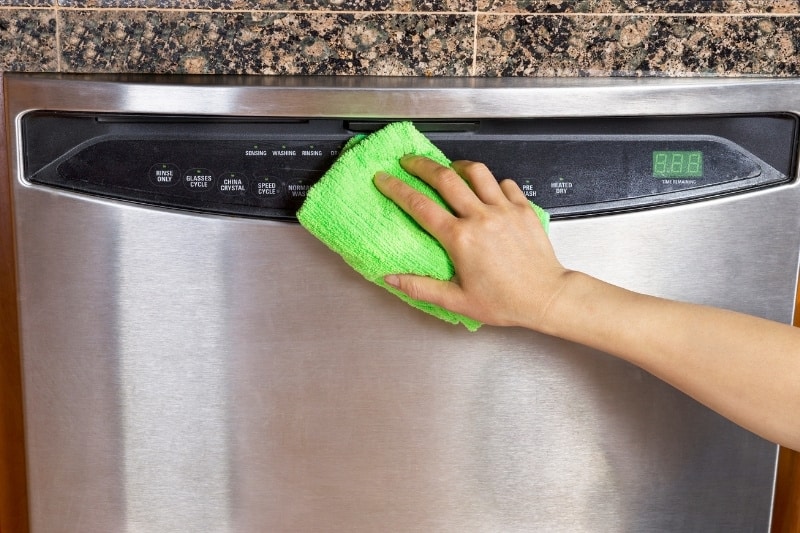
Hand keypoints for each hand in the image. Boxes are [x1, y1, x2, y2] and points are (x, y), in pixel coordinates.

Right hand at [373, 155, 572, 329]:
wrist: (546, 297)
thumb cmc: (505, 301)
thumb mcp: (457, 301)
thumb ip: (420, 287)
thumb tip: (391, 279)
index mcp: (460, 238)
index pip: (419, 205)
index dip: (396, 188)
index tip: (383, 179)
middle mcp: (481, 217)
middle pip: (444, 178)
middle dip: (421, 165)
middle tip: (408, 161)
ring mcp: (504, 209)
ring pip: (477, 172)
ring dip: (458, 165)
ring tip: (449, 167)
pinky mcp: (524, 208)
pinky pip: (504, 183)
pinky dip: (492, 182)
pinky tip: (486, 189)